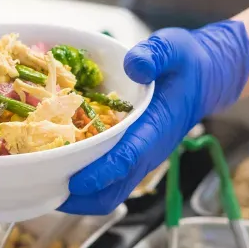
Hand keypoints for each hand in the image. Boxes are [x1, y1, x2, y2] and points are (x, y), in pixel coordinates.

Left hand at [59, 21, 248, 214]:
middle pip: (113, 191)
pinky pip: (108, 180)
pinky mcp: (133, 155)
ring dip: (78, 196)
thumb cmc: (186, 64)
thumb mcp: (173, 48)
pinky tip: (59, 165)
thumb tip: (133, 66)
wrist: (206, 77)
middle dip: (80, 199)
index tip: (73, 183)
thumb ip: (154, 55)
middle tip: (42, 188)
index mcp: (155, 128)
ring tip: (43, 183)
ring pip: (108, 192)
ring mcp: (139, 157)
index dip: (99, 174)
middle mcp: (147, 150)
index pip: (126, 159)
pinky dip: (83, 182)